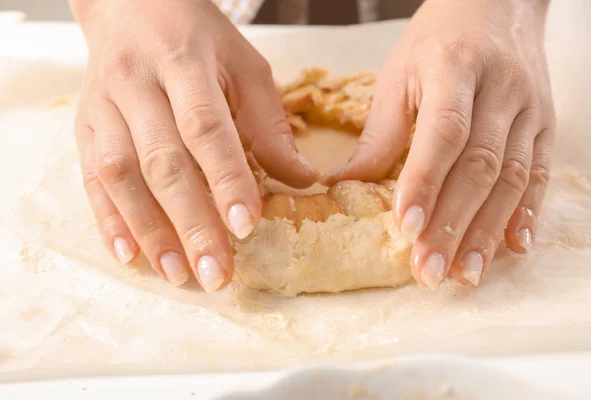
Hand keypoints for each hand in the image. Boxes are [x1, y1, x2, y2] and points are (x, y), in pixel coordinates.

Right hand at [71, 0, 317, 290]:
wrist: (130, 6)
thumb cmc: (197, 38)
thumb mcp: (244, 66)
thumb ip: (269, 124)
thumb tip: (302, 180)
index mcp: (184, 63)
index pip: (206, 128)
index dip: (226, 178)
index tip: (246, 226)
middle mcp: (137, 85)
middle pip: (162, 161)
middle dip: (190, 222)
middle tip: (216, 272)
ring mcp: (103, 107)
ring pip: (121, 174)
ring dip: (150, 229)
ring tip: (178, 274)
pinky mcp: (84, 126)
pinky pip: (91, 178)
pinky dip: (109, 220)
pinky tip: (131, 256)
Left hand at [325, 0, 554, 288]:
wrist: (498, 4)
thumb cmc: (438, 41)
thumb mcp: (399, 74)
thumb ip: (381, 132)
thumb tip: (346, 186)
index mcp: (454, 67)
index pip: (444, 131)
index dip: (426, 181)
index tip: (407, 227)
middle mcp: (500, 88)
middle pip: (480, 164)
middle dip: (453, 223)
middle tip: (430, 270)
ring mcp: (530, 107)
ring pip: (513, 177)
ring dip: (487, 230)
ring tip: (464, 273)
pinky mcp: (546, 123)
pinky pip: (542, 172)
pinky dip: (527, 213)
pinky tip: (512, 247)